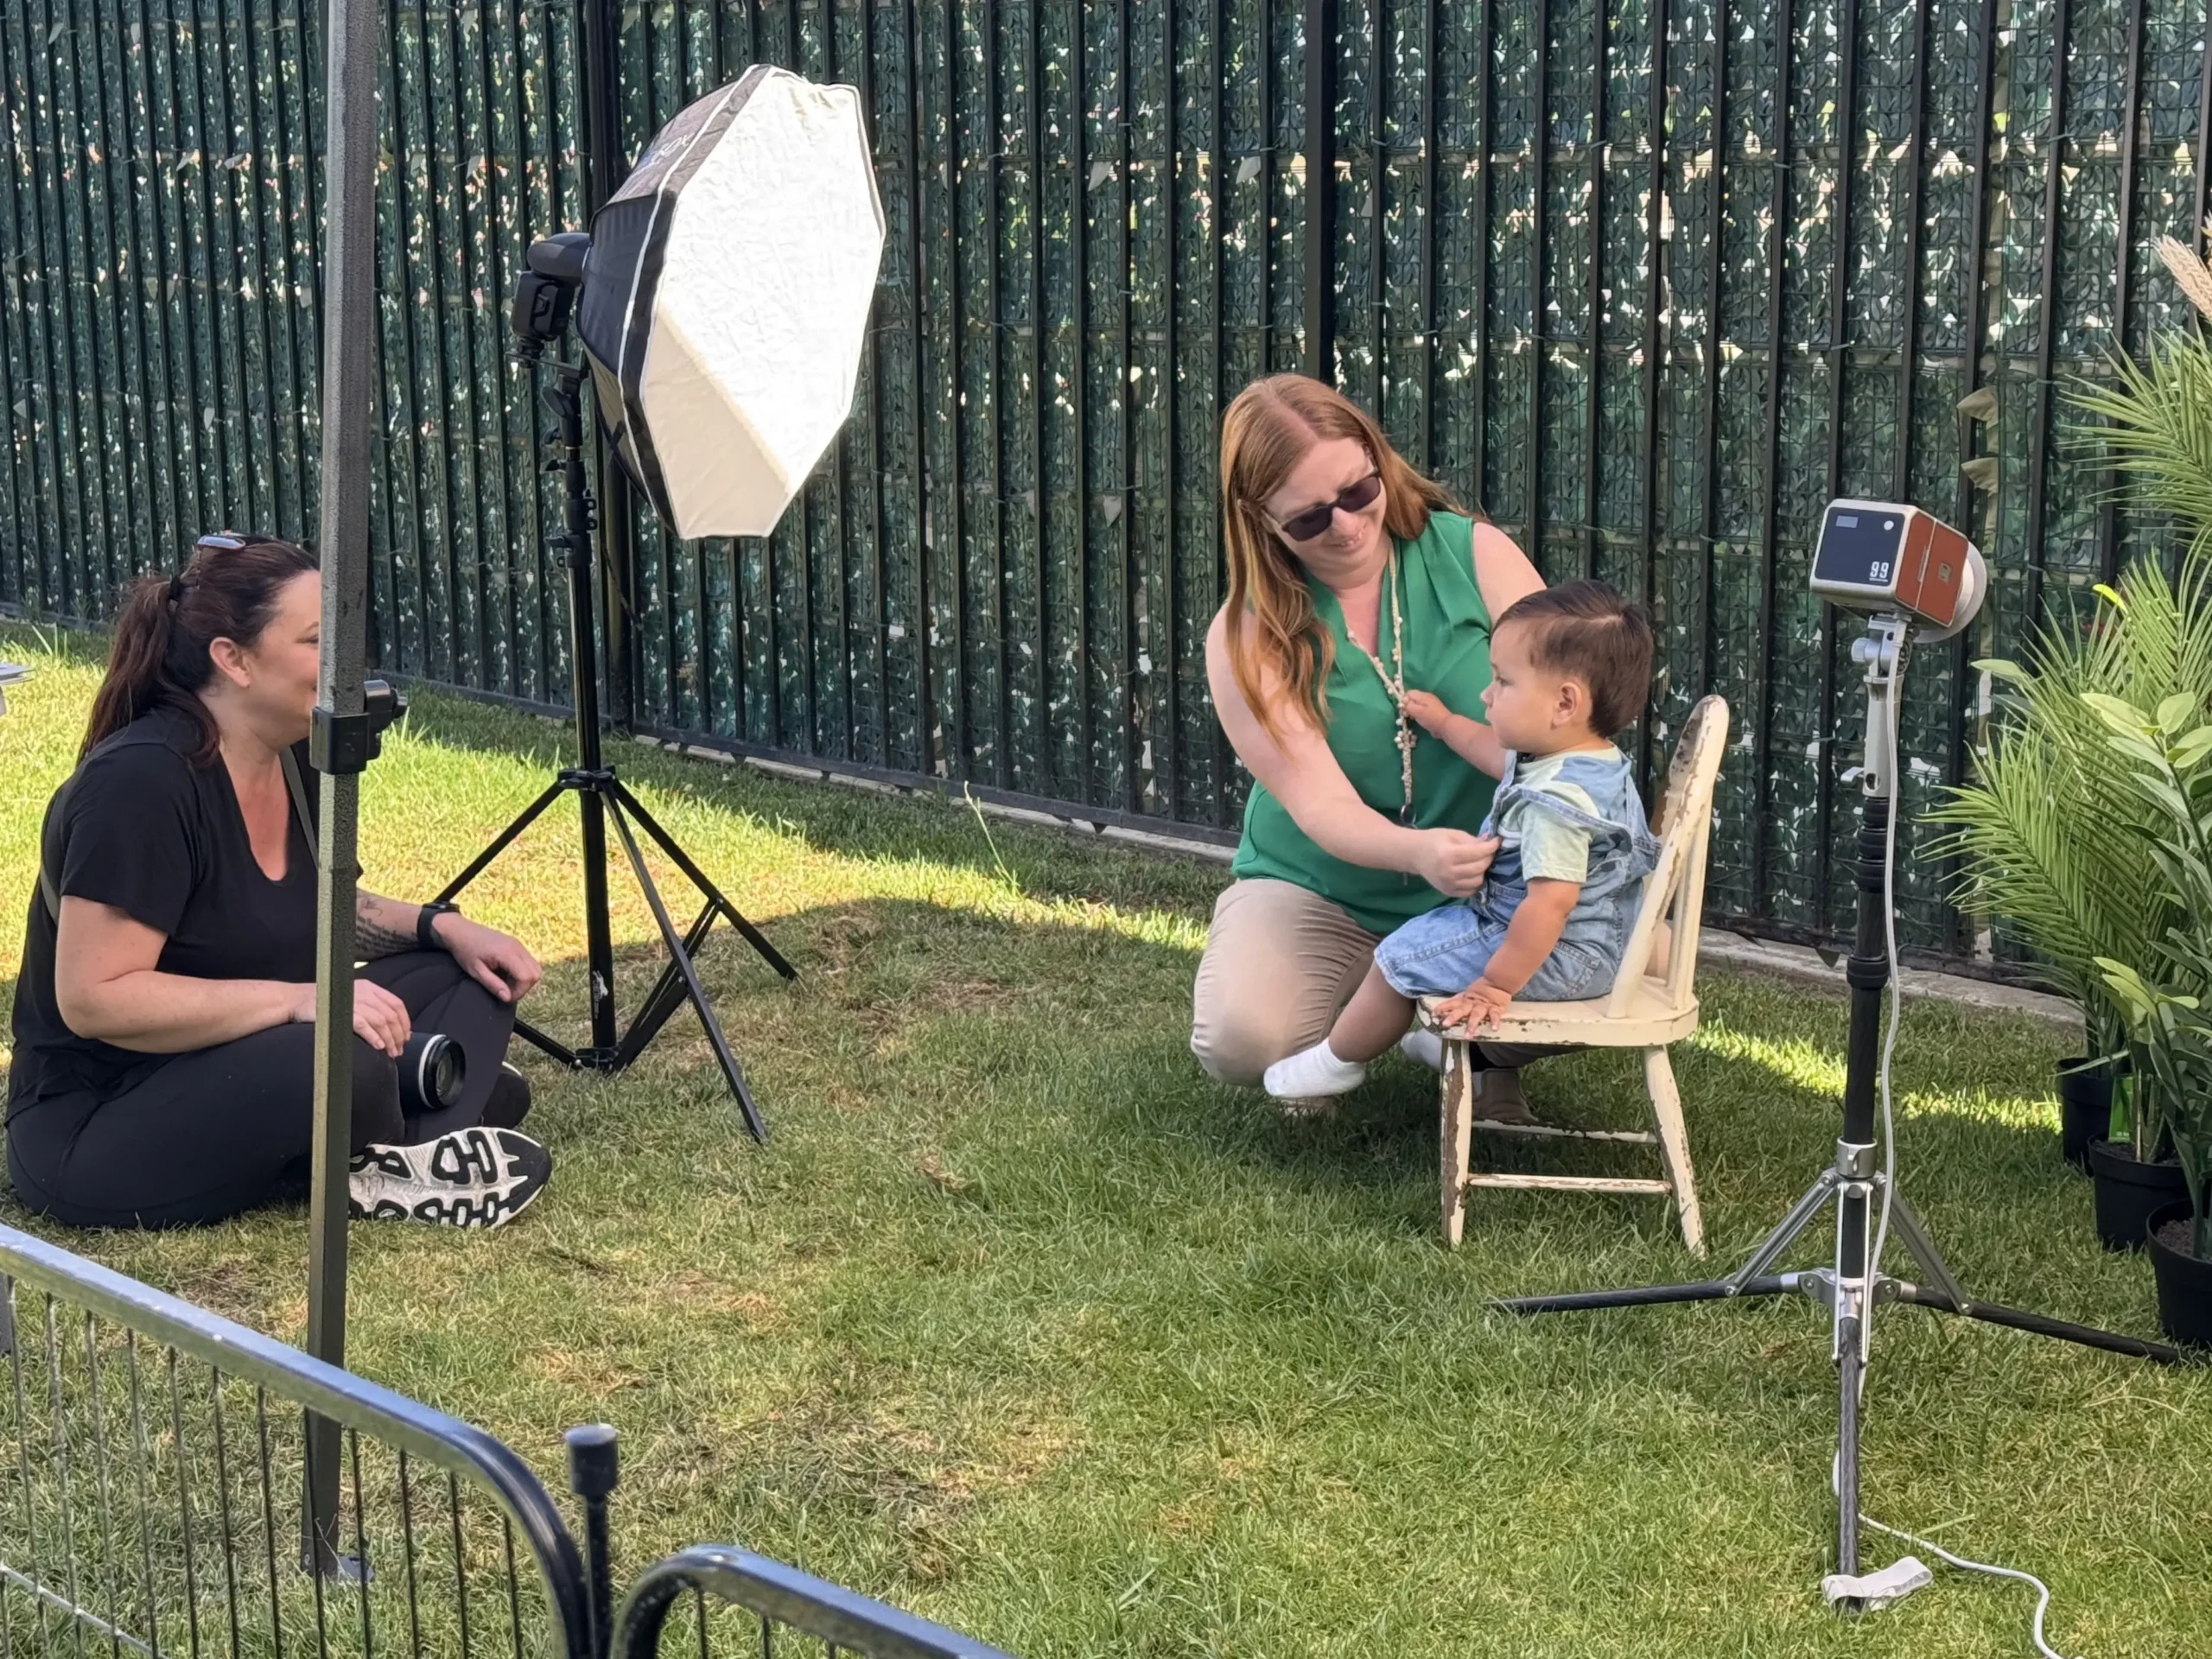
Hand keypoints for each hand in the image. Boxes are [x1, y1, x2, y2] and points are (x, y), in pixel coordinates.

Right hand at [290, 978, 410, 1055]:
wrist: (296, 1000)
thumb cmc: (325, 1003)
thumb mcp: (352, 999)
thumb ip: (370, 1007)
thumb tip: (391, 1028)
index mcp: (369, 987)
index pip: (396, 1004)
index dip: (404, 1022)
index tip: (406, 1037)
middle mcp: (364, 992)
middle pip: (390, 1015)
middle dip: (398, 1035)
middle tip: (399, 1051)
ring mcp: (352, 1001)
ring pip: (380, 1021)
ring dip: (389, 1039)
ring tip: (391, 1052)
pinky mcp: (341, 1012)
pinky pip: (363, 1025)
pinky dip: (373, 1036)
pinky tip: (378, 1046)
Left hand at [435, 914, 542, 1003]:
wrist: (460, 931)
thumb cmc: (465, 951)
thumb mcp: (476, 971)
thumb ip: (493, 984)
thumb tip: (508, 998)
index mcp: (507, 953)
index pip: (526, 976)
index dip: (519, 991)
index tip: (505, 996)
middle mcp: (517, 947)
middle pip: (535, 973)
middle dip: (524, 986)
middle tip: (507, 990)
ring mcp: (519, 945)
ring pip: (535, 967)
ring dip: (525, 979)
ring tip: (507, 982)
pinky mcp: (517, 944)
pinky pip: (529, 961)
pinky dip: (523, 971)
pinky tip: (507, 973)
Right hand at [1401, 688, 1456, 735]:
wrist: (1445, 726)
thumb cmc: (1430, 718)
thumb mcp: (1417, 711)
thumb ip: (1408, 705)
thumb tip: (1402, 702)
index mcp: (1423, 695)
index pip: (1409, 693)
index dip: (1404, 700)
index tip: (1403, 709)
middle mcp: (1427, 697)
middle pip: (1413, 698)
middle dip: (1408, 706)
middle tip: (1408, 715)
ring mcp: (1430, 704)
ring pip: (1417, 704)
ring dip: (1413, 710)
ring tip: (1413, 718)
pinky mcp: (1432, 711)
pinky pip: (1422, 709)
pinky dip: (1418, 713)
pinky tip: (1419, 719)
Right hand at [1409, 828, 1500, 897]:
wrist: (1414, 854)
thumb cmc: (1433, 840)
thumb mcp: (1452, 834)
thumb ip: (1472, 840)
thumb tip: (1490, 843)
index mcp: (1449, 854)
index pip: (1478, 853)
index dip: (1491, 846)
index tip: (1497, 841)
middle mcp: (1449, 872)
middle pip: (1479, 868)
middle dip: (1488, 858)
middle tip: (1487, 852)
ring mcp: (1448, 884)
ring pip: (1477, 881)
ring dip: (1482, 871)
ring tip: (1478, 863)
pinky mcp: (1448, 892)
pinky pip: (1470, 891)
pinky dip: (1474, 882)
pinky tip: (1471, 874)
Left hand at [1432, 979, 1513, 1032]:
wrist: (1498, 981)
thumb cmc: (1482, 989)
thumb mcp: (1468, 994)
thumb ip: (1459, 1001)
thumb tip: (1445, 1008)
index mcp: (1465, 999)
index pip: (1452, 1002)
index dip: (1443, 1007)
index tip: (1434, 1014)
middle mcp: (1472, 1003)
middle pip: (1461, 1009)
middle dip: (1453, 1017)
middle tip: (1445, 1024)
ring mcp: (1484, 1006)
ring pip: (1476, 1014)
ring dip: (1472, 1025)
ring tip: (1468, 1036)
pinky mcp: (1496, 1008)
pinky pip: (1495, 1015)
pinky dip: (1494, 1021)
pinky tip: (1493, 1029)